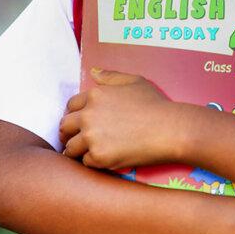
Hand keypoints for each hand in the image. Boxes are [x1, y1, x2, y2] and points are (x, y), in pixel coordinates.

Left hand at [59, 68, 178, 169]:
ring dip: (78, 150)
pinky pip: (85, 162)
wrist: (169, 129)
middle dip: (69, 133)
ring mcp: (91, 137)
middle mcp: (88, 115)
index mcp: (94, 96)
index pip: (70, 106)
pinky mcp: (98, 156)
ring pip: (70, 147)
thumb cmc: (155, 105)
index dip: (75, 114)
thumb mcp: (134, 81)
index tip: (80, 123)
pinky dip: (93, 162)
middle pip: (65, 126)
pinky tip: (105, 159)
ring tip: (89, 152)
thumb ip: (110, 77)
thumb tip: (93, 71)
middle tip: (79, 140)